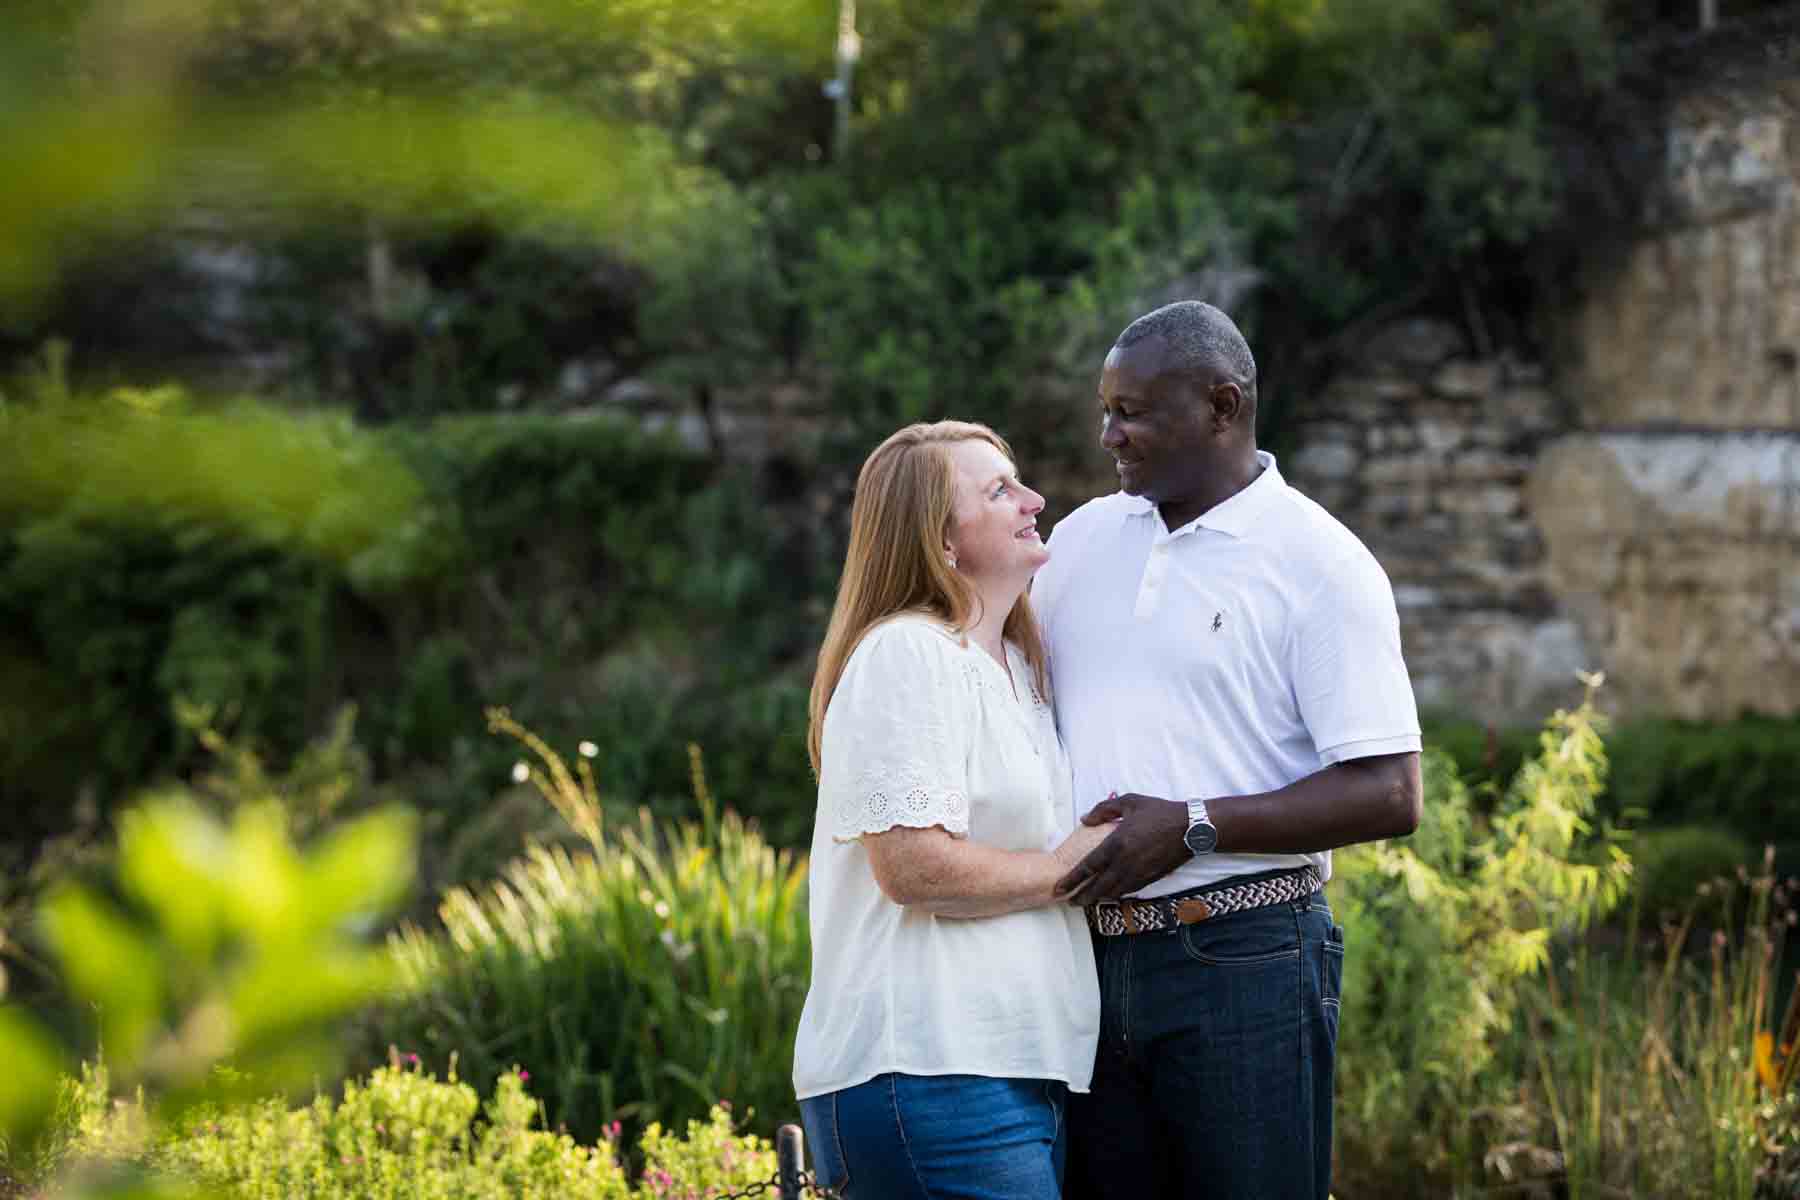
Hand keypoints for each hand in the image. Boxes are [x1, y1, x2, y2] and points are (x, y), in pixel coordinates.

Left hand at [1052, 792, 1190, 901]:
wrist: (1191, 828)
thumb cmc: (1159, 812)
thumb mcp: (1130, 802)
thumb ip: (1103, 809)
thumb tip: (1084, 819)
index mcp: (1117, 843)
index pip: (1088, 866)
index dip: (1072, 879)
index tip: (1058, 887)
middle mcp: (1125, 862)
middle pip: (1098, 886)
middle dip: (1082, 896)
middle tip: (1069, 902)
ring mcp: (1139, 873)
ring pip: (1113, 892)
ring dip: (1097, 899)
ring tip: (1086, 902)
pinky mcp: (1150, 879)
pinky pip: (1128, 891)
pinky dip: (1116, 896)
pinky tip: (1110, 895)